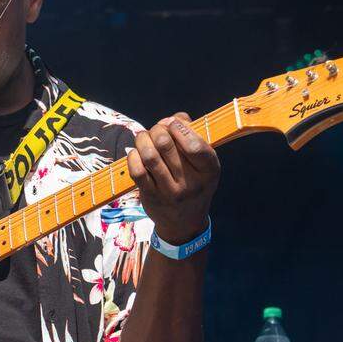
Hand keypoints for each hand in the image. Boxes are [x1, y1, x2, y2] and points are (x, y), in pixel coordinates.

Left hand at [127, 113, 219, 243]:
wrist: (184, 223)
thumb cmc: (193, 182)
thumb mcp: (204, 163)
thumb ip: (192, 135)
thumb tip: (171, 119)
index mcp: (209, 171)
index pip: (194, 145)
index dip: (179, 128)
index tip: (172, 123)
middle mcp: (191, 184)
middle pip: (166, 145)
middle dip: (157, 130)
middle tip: (156, 130)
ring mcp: (170, 192)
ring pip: (149, 156)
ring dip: (142, 139)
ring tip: (143, 137)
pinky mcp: (151, 197)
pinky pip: (137, 171)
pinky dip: (133, 156)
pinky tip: (136, 153)